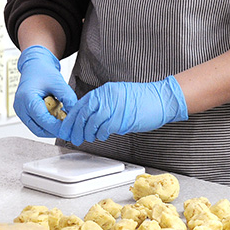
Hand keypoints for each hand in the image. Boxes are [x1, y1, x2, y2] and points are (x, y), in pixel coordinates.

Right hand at [14, 45, 77, 137]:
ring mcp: (20, 111)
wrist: (33, 65)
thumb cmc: (42, 71)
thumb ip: (68, 97)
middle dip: (55, 130)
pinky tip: (56, 116)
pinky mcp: (23, 113)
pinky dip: (47, 123)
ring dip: (51, 128)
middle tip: (69, 128)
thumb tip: (76, 114)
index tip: (70, 128)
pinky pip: (36, 124)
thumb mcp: (58, 82)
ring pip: (37, 129)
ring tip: (63, 120)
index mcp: (26, 98)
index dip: (57, 127)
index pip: (42, 119)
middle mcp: (20, 107)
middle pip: (38, 129)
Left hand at [58, 76, 187, 145]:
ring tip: (86, 138)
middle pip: (83, 114)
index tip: (67, 127)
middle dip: (75, 128)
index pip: (81, 104)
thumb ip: (102, 104)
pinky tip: (100, 137)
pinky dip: (100, 134)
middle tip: (72, 137)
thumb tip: (87, 116)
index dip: (71, 118)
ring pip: (92, 122)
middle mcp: (107, 97)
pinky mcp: (123, 118)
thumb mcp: (117, 96)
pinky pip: (105, 129)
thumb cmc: (142, 100)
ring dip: (87, 133)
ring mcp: (114, 107)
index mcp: (104, 91)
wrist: (162, 98)